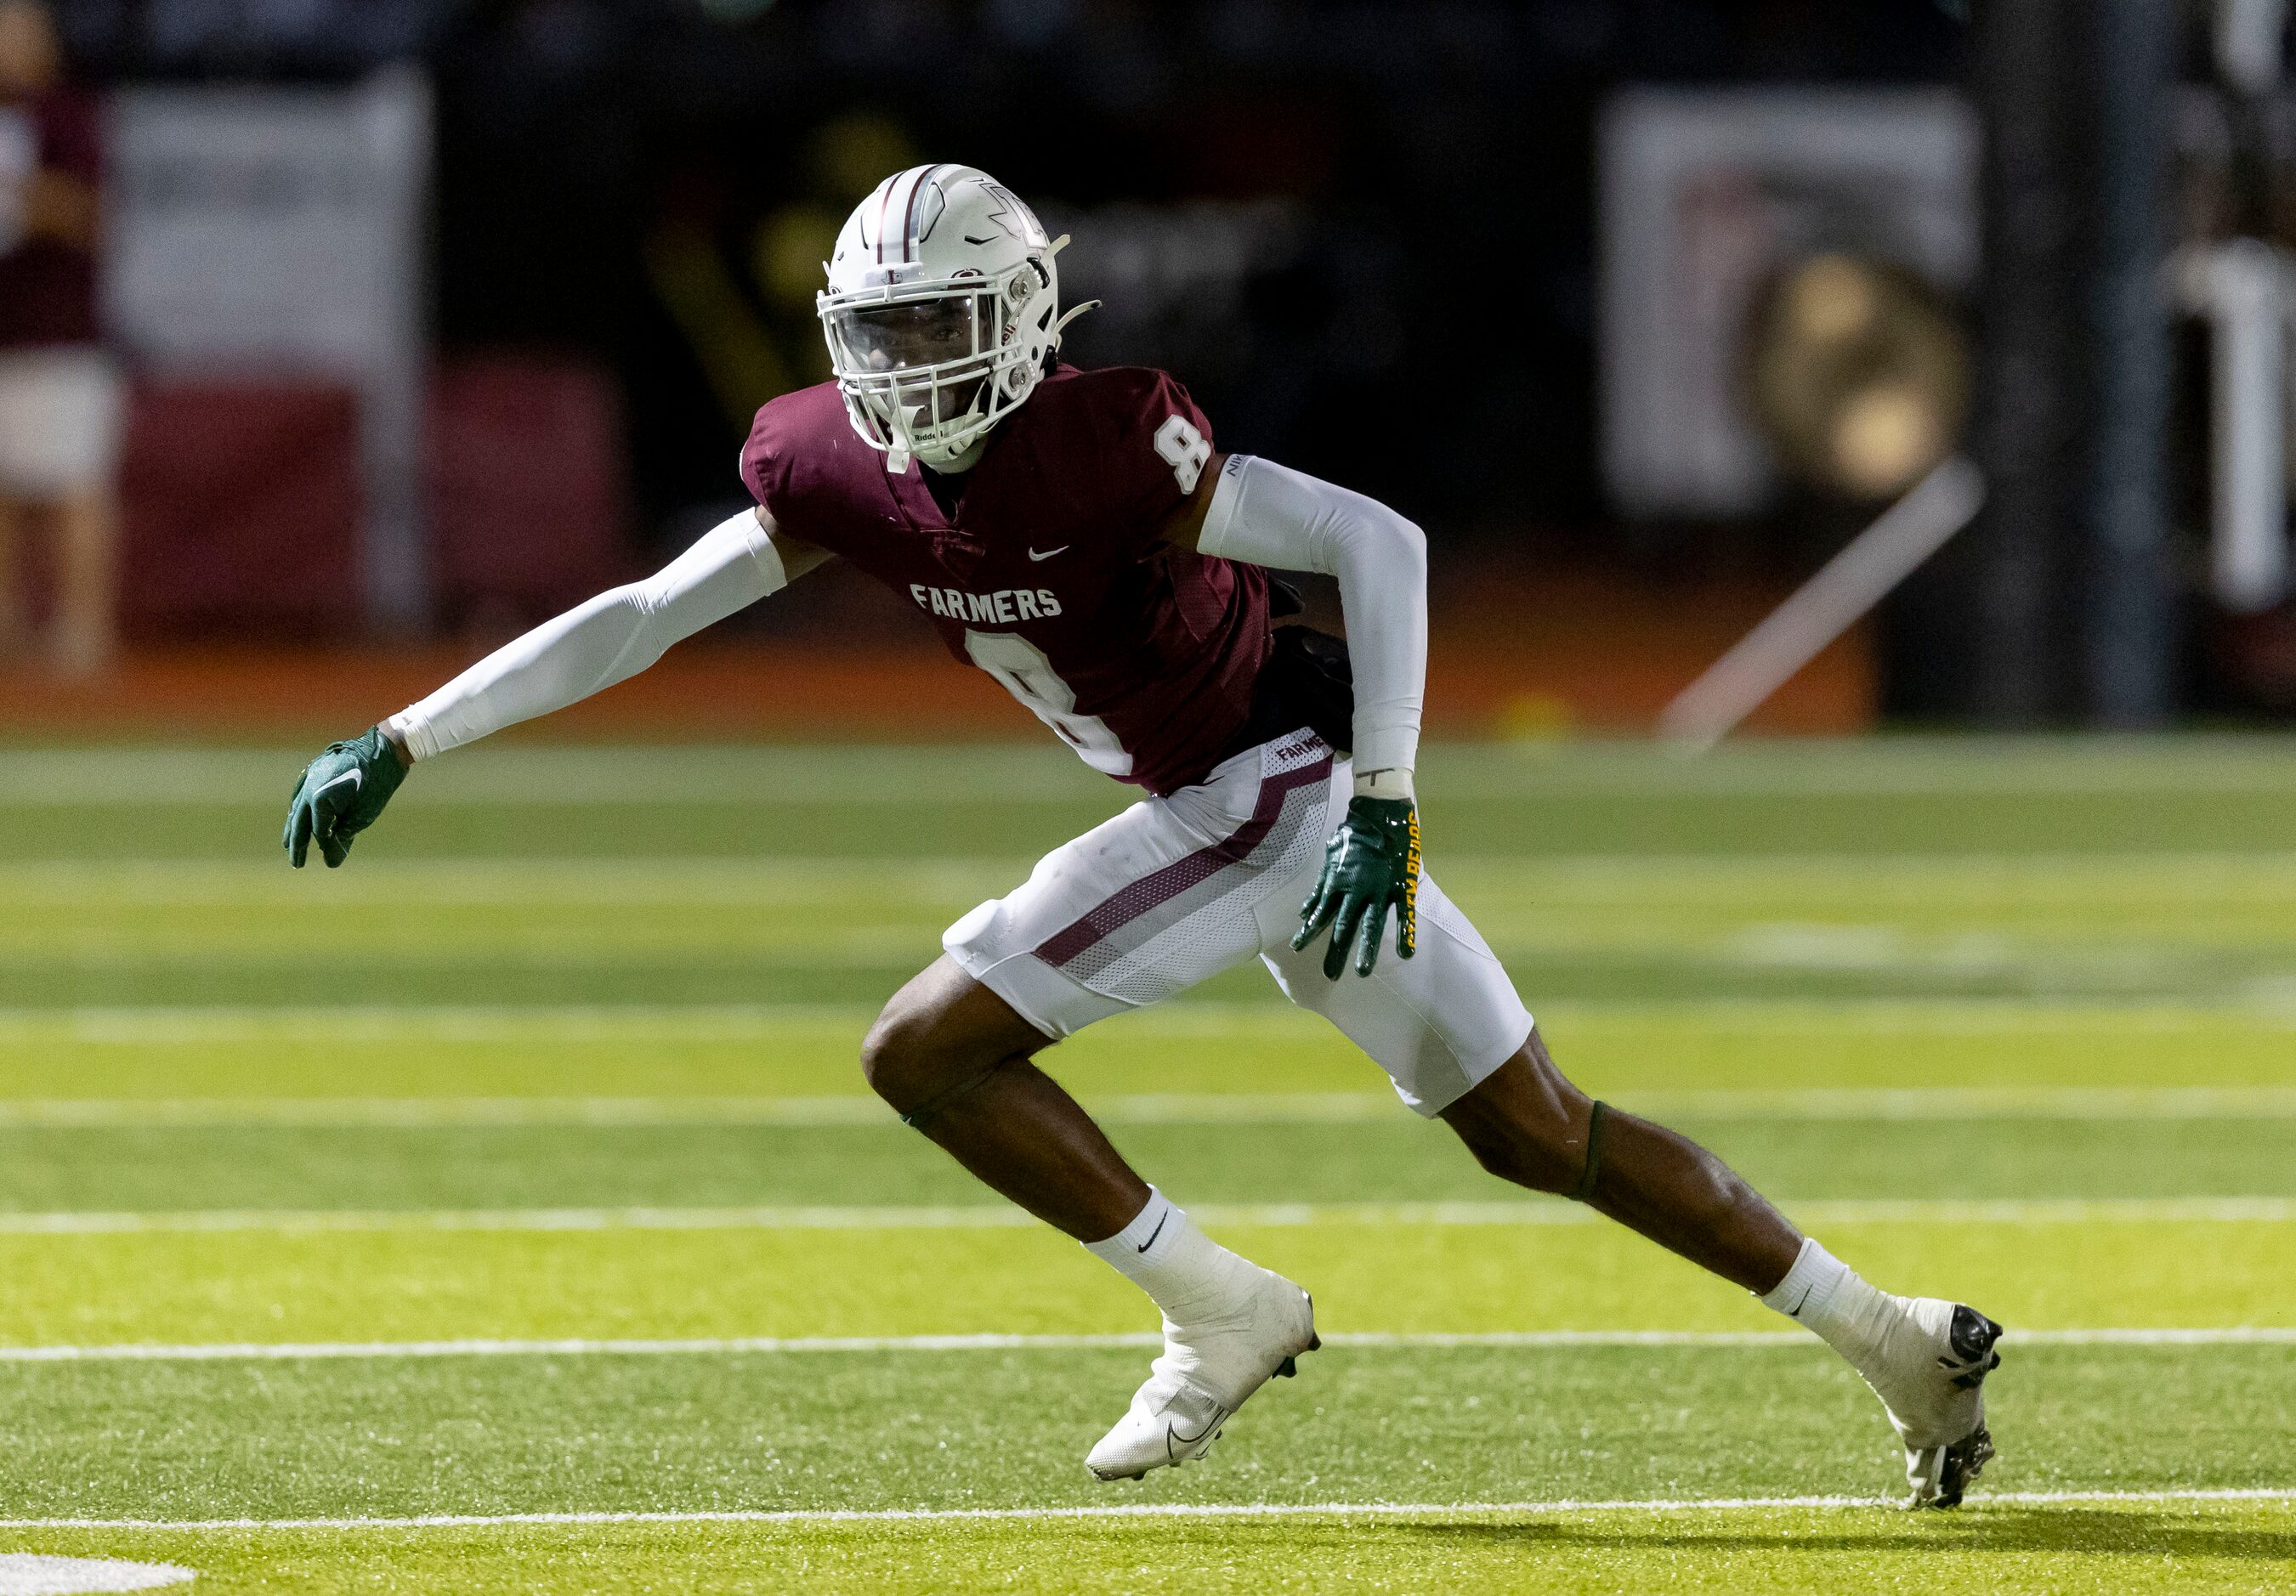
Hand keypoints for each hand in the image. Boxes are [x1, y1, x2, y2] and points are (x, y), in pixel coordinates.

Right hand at [283, 725, 409, 867]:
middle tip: (297, 864)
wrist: (382, 750)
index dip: (326, 845)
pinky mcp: (313, 772)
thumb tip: (331, 862)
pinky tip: (298, 820)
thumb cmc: (377, 784)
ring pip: (297, 808)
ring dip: (294, 828)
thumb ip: (344, 837)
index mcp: (321, 799)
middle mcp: (309, 788)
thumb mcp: (364, 815)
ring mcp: (309, 778)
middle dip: (298, 844)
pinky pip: (301, 796)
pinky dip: (299, 811)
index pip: (319, 831)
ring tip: (289, 845)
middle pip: (300, 822)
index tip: (333, 859)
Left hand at [1291, 796, 1419, 978]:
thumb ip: (1319, 887)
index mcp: (1337, 882)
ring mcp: (1379, 889)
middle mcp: (1355, 889)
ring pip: (1371, 926)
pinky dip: (1405, 934)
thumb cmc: (1353, 832)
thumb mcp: (1330, 857)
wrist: (1381, 810)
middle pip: (1343, 927)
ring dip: (1366, 951)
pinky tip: (1405, 955)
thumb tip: (1303, 911)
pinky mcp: (1401, 886)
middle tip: (1330, 977)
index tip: (1297, 949)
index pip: (1320, 914)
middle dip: (1336, 952)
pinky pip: (1404, 914)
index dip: (1308, 932)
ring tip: (1361, 973)